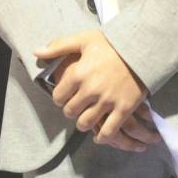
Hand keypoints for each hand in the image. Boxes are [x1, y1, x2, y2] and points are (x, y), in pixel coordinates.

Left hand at [35, 29, 154, 150]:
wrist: (141, 49)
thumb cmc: (110, 44)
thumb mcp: (83, 40)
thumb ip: (58, 46)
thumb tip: (36, 52)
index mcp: (78, 74)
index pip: (58, 96)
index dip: (59, 97)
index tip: (64, 95)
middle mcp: (90, 90)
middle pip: (70, 111)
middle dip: (70, 110)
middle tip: (75, 106)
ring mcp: (107, 101)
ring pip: (86, 123)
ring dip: (83, 123)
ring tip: (85, 118)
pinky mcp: (123, 109)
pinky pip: (109, 131)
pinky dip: (102, 137)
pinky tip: (99, 135)